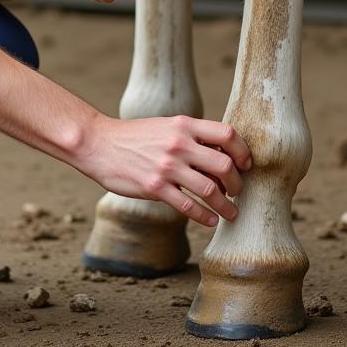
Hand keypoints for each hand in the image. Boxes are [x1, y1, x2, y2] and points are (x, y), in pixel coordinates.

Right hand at [76, 115, 252, 225]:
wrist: (100, 144)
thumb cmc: (136, 136)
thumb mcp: (167, 126)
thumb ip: (192, 137)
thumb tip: (223, 155)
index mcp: (185, 125)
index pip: (228, 134)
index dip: (243, 151)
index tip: (246, 165)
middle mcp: (179, 144)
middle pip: (224, 165)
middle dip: (238, 183)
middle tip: (238, 192)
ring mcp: (167, 167)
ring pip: (210, 190)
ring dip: (226, 206)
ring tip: (231, 213)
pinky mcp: (154, 188)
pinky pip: (188, 206)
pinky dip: (204, 217)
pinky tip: (210, 221)